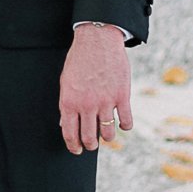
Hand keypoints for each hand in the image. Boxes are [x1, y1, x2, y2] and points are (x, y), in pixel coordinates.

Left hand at [59, 24, 132, 154]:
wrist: (97, 41)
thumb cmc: (79, 60)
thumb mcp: (65, 82)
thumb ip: (66, 104)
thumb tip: (65, 123)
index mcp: (69, 102)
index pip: (70, 133)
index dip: (73, 146)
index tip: (77, 150)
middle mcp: (87, 105)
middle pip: (89, 137)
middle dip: (90, 145)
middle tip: (91, 144)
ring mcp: (106, 101)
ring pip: (108, 133)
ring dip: (107, 137)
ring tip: (106, 134)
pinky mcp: (122, 96)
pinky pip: (126, 121)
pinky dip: (125, 126)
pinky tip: (122, 124)